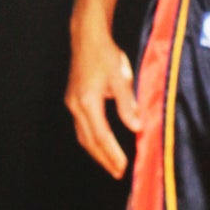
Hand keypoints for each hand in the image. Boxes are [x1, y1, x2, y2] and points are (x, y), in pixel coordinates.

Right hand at [66, 20, 141, 175]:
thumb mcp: (121, 78)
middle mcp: (76, 105)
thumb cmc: (106, 54)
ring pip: (83, 136)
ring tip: (111, 164)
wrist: (87, 36)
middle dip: (103, 159)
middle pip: (89, 141)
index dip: (112, 154)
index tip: (123, 167)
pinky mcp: (73, 99)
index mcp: (87, 101)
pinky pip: (81, 127)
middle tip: (118, 172)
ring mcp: (72, 103)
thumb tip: (137, 127)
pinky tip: (101, 144)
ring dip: (97, 152)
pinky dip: (92, 139)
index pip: (101, 136)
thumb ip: (128, 104)